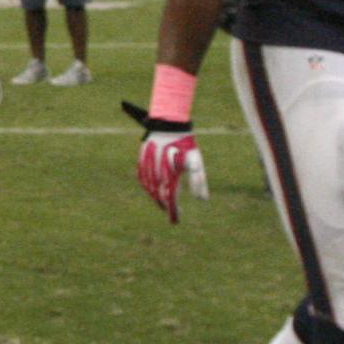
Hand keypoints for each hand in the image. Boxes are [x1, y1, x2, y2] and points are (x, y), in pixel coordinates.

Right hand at [123, 101, 204, 220]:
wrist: (168, 123)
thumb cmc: (185, 143)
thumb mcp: (196, 160)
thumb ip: (199, 181)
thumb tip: (202, 200)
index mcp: (170, 172)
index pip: (171, 197)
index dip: (173, 210)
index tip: (176, 219)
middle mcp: (156, 171)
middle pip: (158, 194)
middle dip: (164, 205)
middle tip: (171, 213)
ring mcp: (147, 165)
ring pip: (148, 187)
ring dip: (155, 197)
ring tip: (162, 204)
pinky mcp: (141, 158)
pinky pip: (142, 177)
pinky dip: (146, 186)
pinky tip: (151, 190)